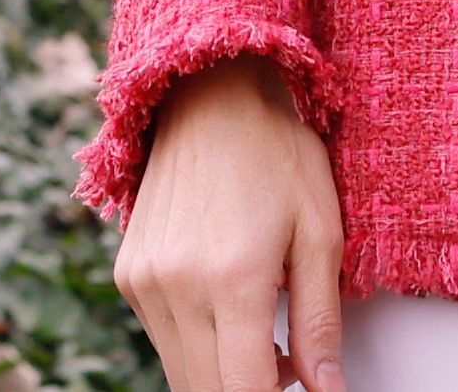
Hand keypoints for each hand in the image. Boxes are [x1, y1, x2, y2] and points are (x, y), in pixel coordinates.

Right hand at [116, 58, 346, 391]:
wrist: (208, 95)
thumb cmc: (274, 153)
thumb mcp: (320, 234)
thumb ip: (320, 323)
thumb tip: (328, 390)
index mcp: (233, 279)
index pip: (244, 391)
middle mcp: (178, 287)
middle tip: (291, 368)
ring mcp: (145, 282)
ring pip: (182, 373)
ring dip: (224, 376)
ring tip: (266, 339)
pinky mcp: (128, 275)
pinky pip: (163, 341)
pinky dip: (198, 348)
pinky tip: (230, 315)